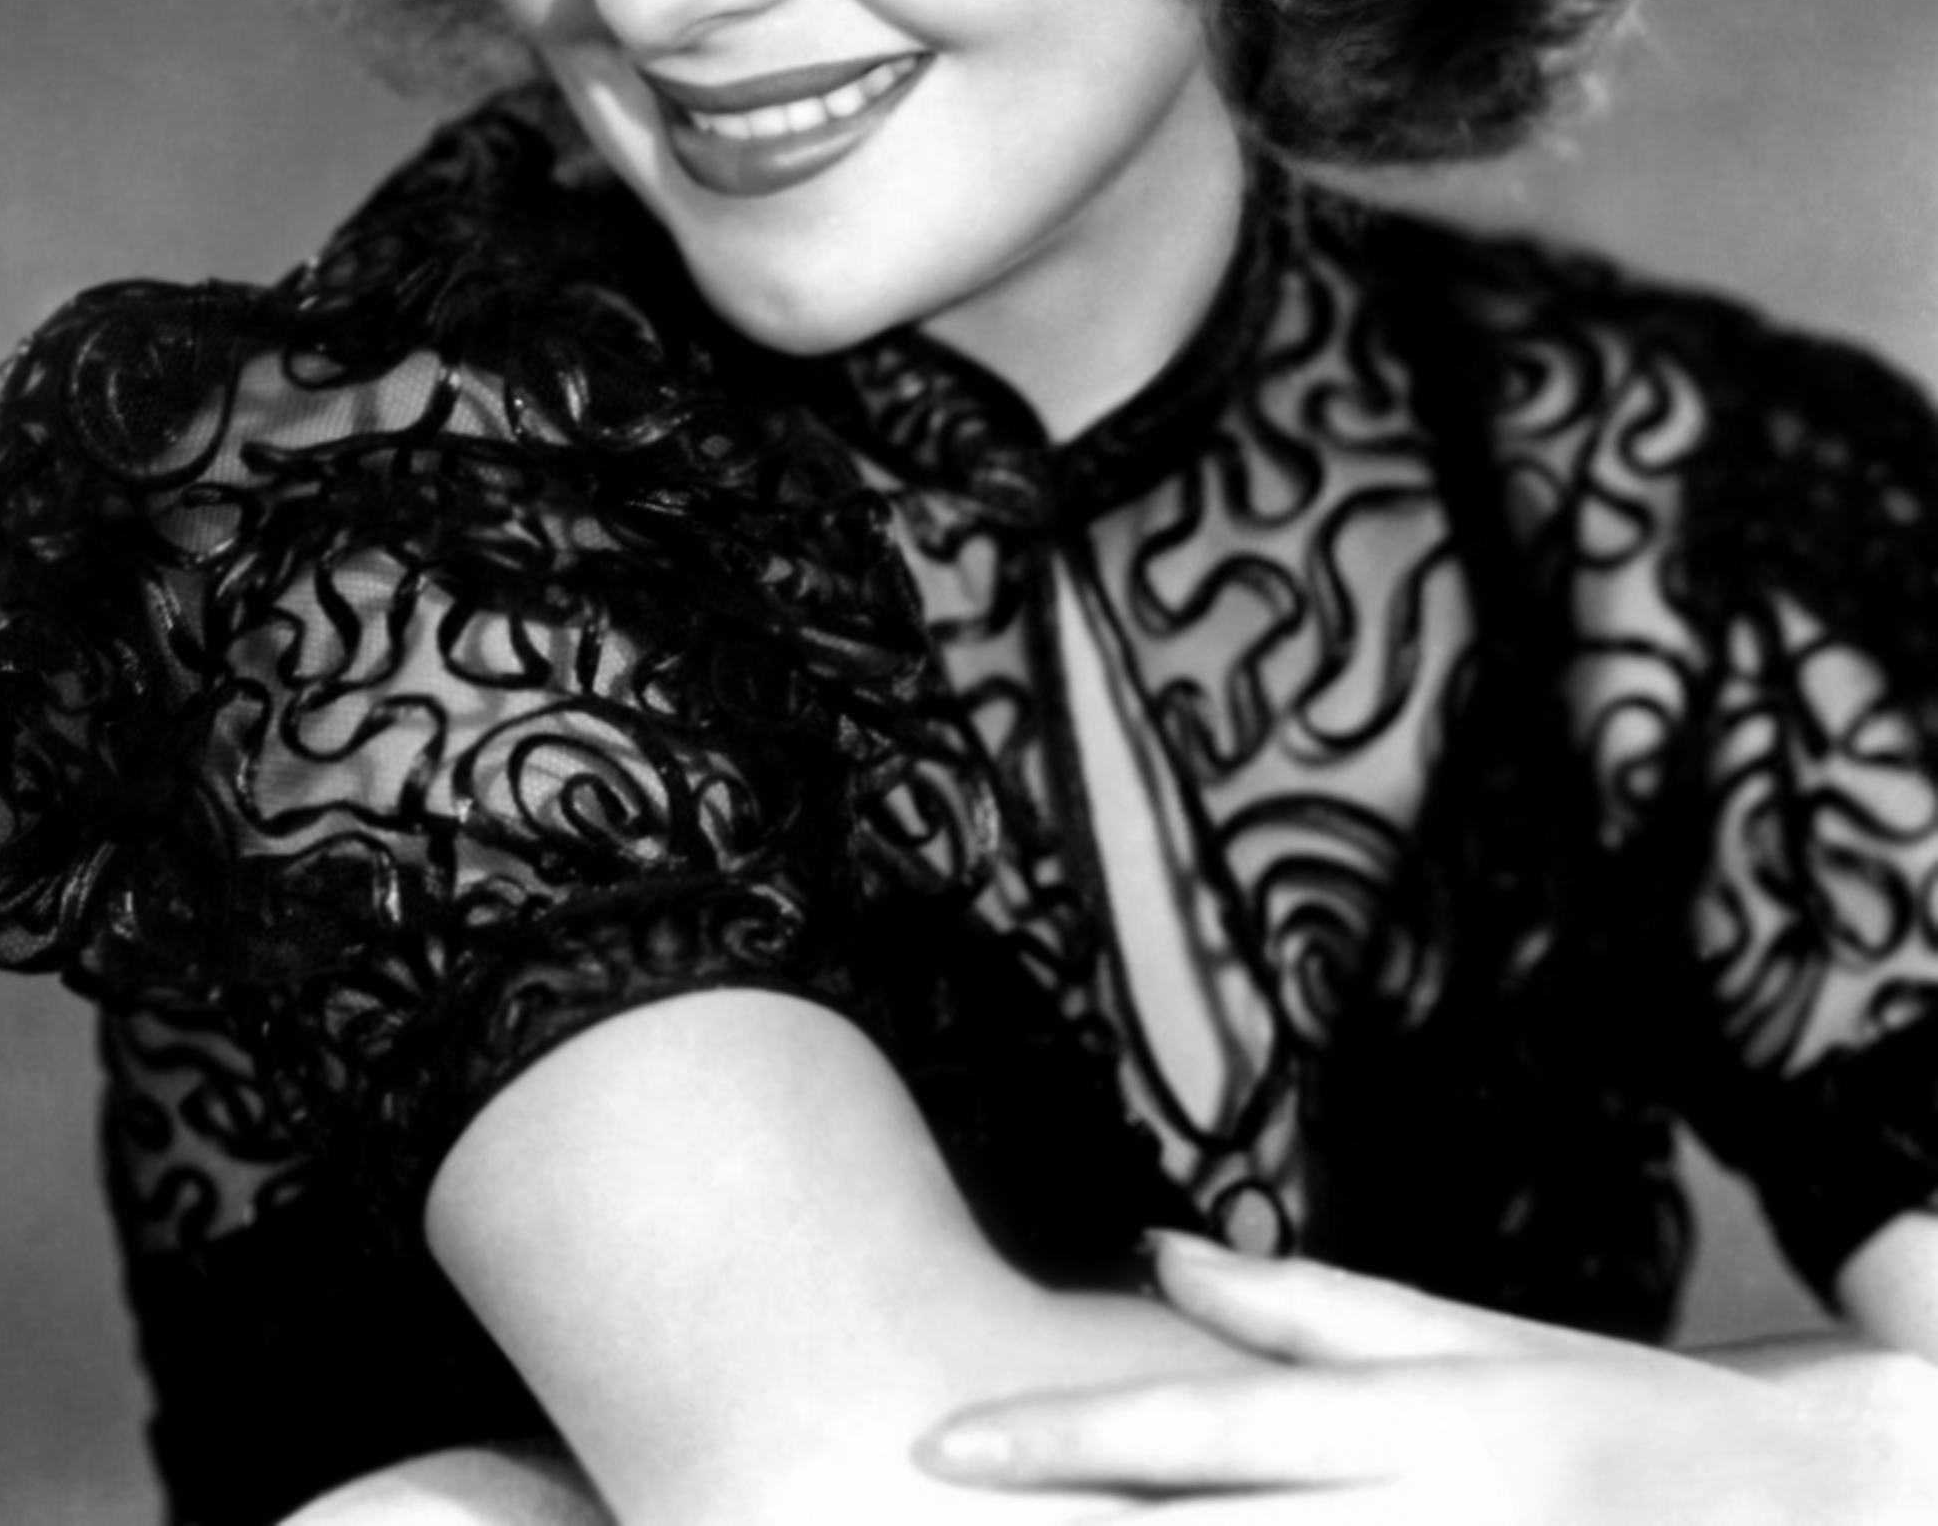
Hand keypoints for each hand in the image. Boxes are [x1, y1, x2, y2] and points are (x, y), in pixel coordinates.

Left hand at [914, 1233, 1937, 1522]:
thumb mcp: (1473, 1343)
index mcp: (1416, 1409)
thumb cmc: (1622, 1411)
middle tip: (934, 1525)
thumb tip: (1156, 1254)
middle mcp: (1427, 1506)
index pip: (1201, 1421)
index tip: (938, 1443)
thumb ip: (1309, 1309)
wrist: (1819, 1505)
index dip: (1061, 1438)